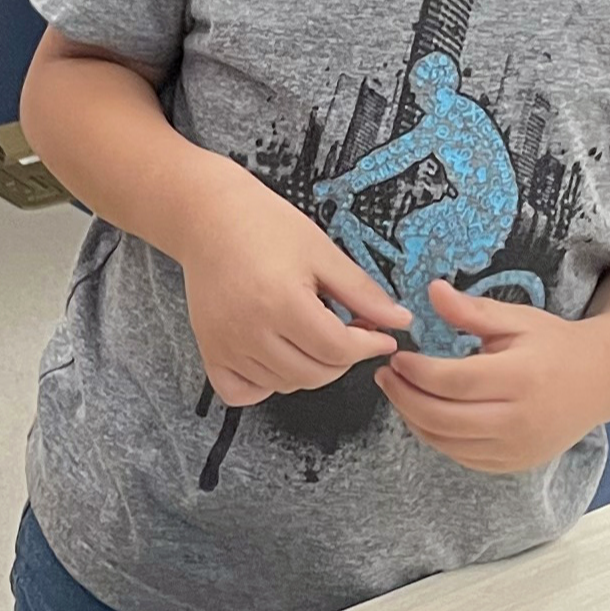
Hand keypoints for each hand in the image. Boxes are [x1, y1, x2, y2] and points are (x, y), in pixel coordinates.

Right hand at [174, 167, 411, 409]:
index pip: (337, 349)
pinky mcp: (209, 351)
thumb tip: (400, 322)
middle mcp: (249, 331)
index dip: (369, 346)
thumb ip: (361, 292)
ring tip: (312, 335)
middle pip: (314, 374)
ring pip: (284, 385)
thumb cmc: (265, 226)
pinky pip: (242, 392)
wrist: (208, 218)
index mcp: (281, 302)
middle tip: (349, 331)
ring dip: (309, 369)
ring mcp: (225, 345)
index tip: (383, 338)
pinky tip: (277, 357)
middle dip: (343, 358)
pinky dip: (265, 384)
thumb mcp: (322, 252)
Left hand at [376, 281, 609, 473]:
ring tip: (400, 392)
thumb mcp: (517, 319)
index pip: (452, 382)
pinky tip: (425, 413)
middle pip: (442, 418)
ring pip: (446, 442)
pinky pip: (460, 456)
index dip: (416, 372)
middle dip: (403, 397)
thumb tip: (432, 291)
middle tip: (386, 376)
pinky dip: (436, 437)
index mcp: (522, 378)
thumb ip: (472, 310)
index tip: (398, 357)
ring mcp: (517, 448)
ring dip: (413, 418)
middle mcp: (519, 420)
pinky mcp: (513, 464)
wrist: (601, 380)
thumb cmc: (554, 344)